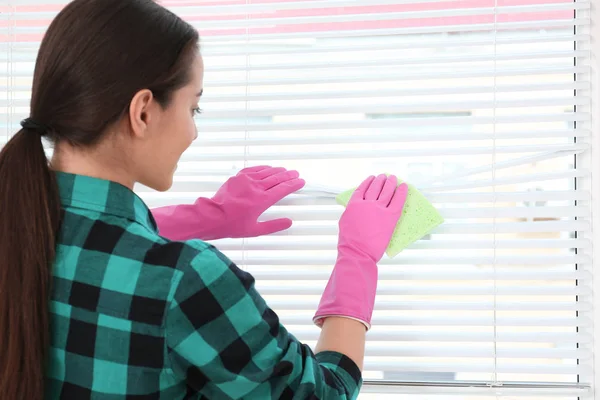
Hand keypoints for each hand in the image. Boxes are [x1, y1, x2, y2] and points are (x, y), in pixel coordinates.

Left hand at [151, 166, 304, 240]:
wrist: (212, 216)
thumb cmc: (232, 225)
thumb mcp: (255, 230)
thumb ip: (273, 226)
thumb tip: (289, 222)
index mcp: (262, 201)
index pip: (283, 189)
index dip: (293, 185)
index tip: (301, 182)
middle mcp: (256, 188)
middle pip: (277, 178)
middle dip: (288, 176)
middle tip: (296, 174)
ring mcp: (246, 180)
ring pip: (266, 172)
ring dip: (277, 171)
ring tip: (285, 170)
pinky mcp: (238, 177)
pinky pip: (254, 170)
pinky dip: (263, 168)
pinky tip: (268, 168)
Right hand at [313, 174, 407, 329]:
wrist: (357, 252)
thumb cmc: (349, 242)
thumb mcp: (345, 222)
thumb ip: (352, 211)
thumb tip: (357, 207)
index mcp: (354, 204)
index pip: (362, 188)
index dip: (368, 182)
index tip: (372, 178)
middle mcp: (367, 203)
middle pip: (375, 187)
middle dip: (380, 180)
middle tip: (384, 176)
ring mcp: (379, 209)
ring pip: (387, 191)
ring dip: (390, 183)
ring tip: (393, 178)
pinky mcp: (390, 217)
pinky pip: (398, 200)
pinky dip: (402, 192)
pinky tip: (404, 186)